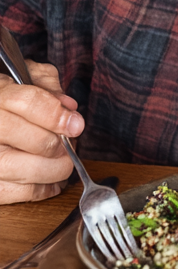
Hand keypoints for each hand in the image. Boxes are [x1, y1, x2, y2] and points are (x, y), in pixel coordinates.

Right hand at [0, 60, 82, 203]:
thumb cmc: (10, 94)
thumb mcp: (29, 76)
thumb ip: (49, 86)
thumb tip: (68, 108)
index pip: (28, 103)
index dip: (57, 116)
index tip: (76, 125)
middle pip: (29, 139)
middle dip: (58, 146)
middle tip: (69, 145)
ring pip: (17, 168)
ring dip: (51, 170)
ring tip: (63, 163)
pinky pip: (9, 192)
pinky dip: (37, 190)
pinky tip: (50, 182)